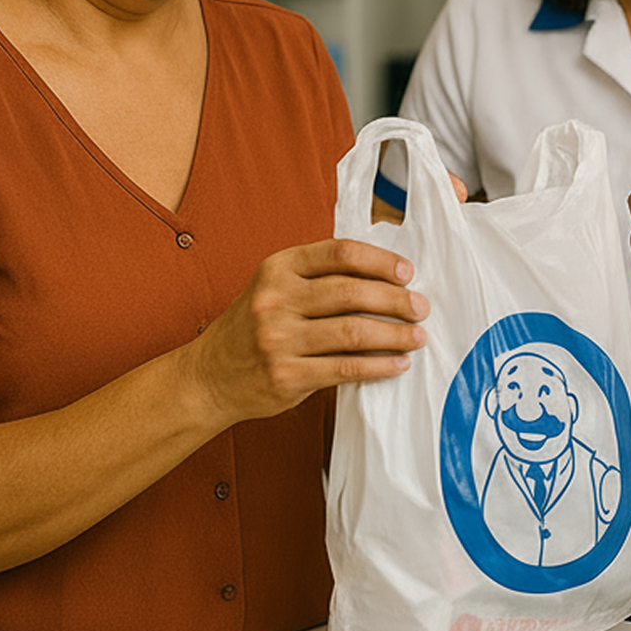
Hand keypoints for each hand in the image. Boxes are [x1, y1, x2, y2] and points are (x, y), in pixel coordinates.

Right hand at [187, 239, 428, 424]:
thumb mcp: (274, 287)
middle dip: (396, 300)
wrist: (209, 377)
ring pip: (353, 332)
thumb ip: (318, 276)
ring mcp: (279, 339)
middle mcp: (275, 300)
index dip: (380, 261)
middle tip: (420, 307)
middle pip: (351, 293)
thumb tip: (385, 275)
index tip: (406, 272)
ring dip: (395, 334)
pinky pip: (346, 368)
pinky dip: (379, 365)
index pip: (339, 253)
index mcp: (277, 268)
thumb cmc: (253, 327)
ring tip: (418, 336)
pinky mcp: (287, 376)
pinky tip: (397, 363)